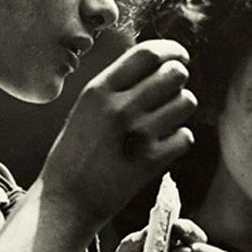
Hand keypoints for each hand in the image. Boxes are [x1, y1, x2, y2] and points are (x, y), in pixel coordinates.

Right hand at [39, 40, 196, 226]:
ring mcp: (137, 135)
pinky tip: (162, 146)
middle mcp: (119, 108)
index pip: (147, 53)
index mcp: (99, 90)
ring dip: (181, 108)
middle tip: (172, 91)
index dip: (171, 50)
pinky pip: (185, 137)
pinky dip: (179, 140)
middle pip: (173, 73)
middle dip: (179, 79)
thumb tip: (155, 62)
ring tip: (165, 120)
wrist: (66, 201)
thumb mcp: (86, 109)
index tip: (180, 56)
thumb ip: (117, 86)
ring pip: (186, 102)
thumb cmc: (76, 153)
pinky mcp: (151, 162)